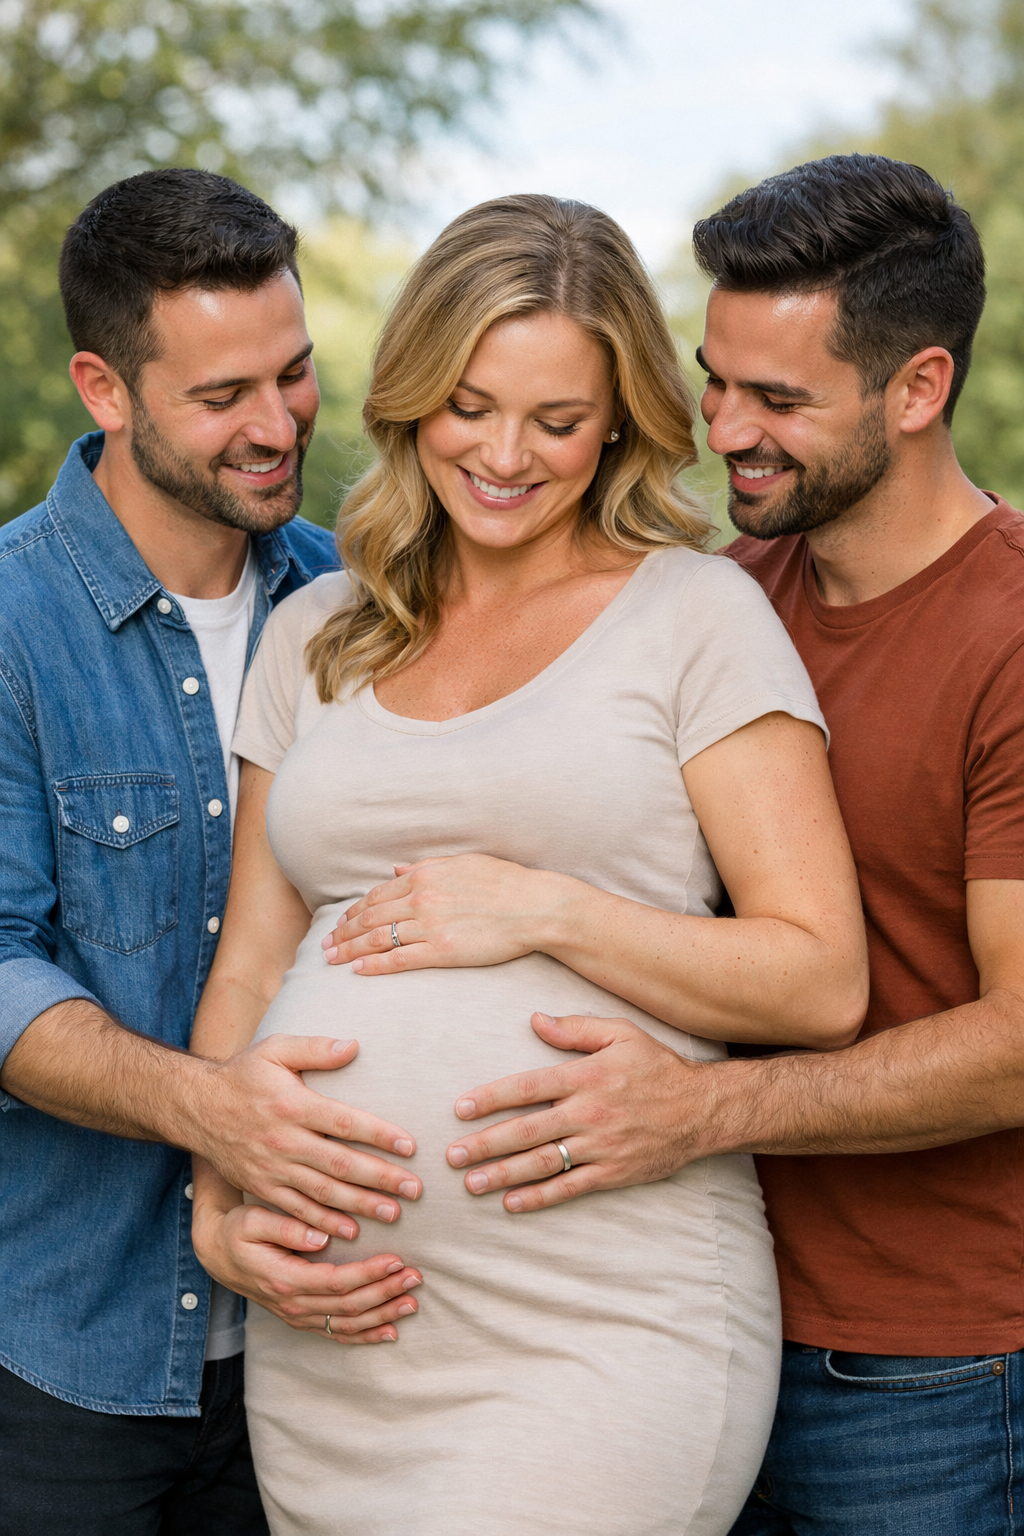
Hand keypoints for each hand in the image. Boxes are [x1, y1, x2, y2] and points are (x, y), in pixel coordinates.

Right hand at [189, 1035, 421, 1239]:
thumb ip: (315, 1048)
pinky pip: (297, 1211)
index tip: (410, 1146)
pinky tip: (350, 1233)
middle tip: (415, 1189)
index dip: (378, 1134)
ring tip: (394, 1213)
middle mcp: (284, 1141)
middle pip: (339, 1164)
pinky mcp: (262, 1188)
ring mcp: (272, 1168)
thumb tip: (354, 1046)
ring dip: (360, 1205)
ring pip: (322, 1193)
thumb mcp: (275, 1049)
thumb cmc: (244, 1075)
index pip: (344, 1122)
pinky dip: (324, 1223)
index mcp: (293, 1105)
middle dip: (380, 1178)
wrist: (197, 1107)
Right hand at [193, 1191, 422, 1343]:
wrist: (218, 1253)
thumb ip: (286, 1227)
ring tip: (412, 1302)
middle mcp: (293, 1305)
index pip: (337, 1282)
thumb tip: (321, 1236)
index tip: (396, 1259)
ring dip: (382, 1315)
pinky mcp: (301, 1319)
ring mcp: (297, 1317)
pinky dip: (365, 1335)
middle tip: (416, 1277)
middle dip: (385, 1293)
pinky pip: (337, 1334)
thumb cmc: (237, 1230)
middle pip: (349, 1307)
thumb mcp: (253, 1221)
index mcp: (285, 1280)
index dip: (369, 1273)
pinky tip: (390, 1331)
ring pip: (347, 1325)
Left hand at [321, 855, 570, 974]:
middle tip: (325, 946)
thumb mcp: (462, 863)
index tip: (341, 923)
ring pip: (379, 939)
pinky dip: (376, 965)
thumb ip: (426, 866)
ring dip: (351, 950)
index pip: (377, 895)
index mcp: (425, 876)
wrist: (535, 906)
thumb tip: (395, 870)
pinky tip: (359, 970)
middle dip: (343, 932)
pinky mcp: (443, 951)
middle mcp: (422, 899)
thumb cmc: (504, 882)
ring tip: (332, 960)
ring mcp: (431, 925)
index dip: (354, 911)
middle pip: (370, 917)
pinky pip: (400, 959)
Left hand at [444, 1012, 719, 1210]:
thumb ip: (576, 1028)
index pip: (527, 1087)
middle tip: (452, 1156)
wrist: (703, 1109)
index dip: (491, 1098)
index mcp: (585, 1076)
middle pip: (527, 1131)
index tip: (460, 1109)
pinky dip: (540, 1198)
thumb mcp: (621, 1034)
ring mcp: (601, 1146)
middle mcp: (589, 1113)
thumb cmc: (658, 1067)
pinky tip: (511, 1203)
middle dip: (485, 1144)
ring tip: (471, 1183)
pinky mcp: (614, 1172)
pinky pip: (570, 1187)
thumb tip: (534, 1020)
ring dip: (504, 1174)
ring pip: (543, 1163)